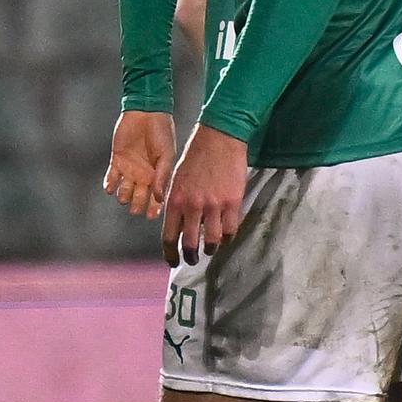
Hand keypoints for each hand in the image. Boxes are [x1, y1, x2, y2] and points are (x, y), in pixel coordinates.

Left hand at [104, 110, 175, 217]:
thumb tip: (160, 198)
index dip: (154, 208)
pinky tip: (110, 188)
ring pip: (124, 190)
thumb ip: (162, 177)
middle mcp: (144, 174)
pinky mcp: (117, 160)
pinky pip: (111, 177)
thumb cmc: (161, 133)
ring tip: (123, 197)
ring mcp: (130, 168)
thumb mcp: (166, 156)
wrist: (146, 113)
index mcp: (158, 175)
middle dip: (137, 205)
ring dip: (123, 196)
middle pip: (139, 197)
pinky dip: (109, 184)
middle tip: (135, 209)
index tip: (150, 217)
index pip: (156, 197)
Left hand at [161, 124, 247, 265]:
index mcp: (174, 200)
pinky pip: (230, 229)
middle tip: (193, 259)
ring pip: (212, 241)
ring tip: (211, 249)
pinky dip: (228, 237)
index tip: (173, 261)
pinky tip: (226, 236)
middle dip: (191, 256)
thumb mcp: (176, 179)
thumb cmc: (195, 157)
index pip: (169, 236)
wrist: (218, 139)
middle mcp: (192, 206)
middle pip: (190, 244)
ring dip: (211, 249)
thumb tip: (176, 226)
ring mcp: (213, 205)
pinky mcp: (232, 202)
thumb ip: (175, 202)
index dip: (170, 254)